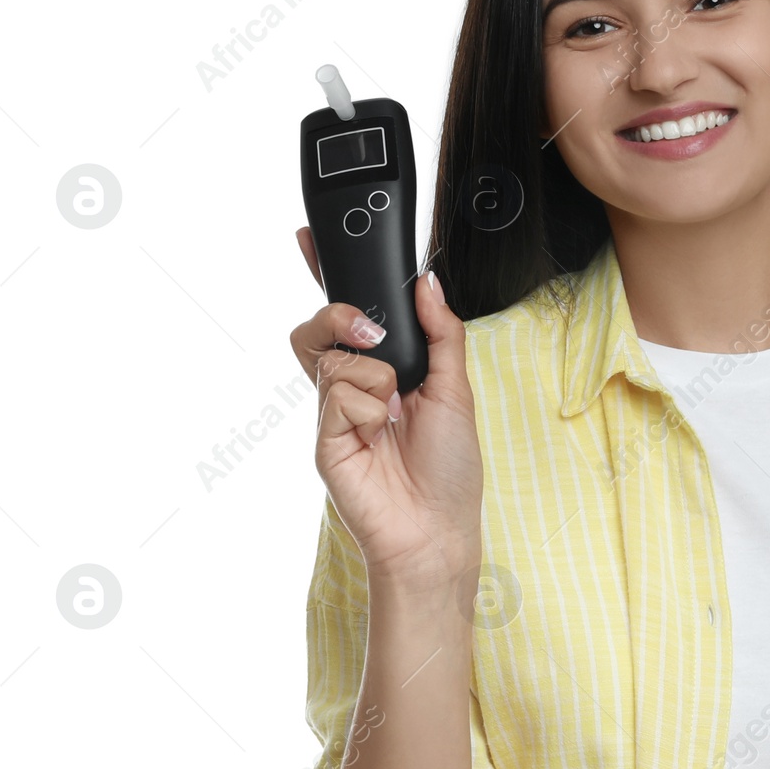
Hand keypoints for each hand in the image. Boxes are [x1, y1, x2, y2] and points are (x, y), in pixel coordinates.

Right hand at [289, 228, 482, 580]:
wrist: (437, 529)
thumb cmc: (449, 469)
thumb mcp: (458, 390)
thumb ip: (442, 334)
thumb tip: (429, 283)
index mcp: (385, 371)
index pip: (349, 316)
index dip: (327, 277)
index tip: (311, 239)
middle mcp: (354, 388)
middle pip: (319, 326)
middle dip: (341, 313)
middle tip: (374, 336)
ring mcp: (334, 412)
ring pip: (328, 354)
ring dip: (373, 373)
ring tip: (395, 404)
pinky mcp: (323, 437)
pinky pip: (335, 393)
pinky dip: (368, 406)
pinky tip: (382, 432)